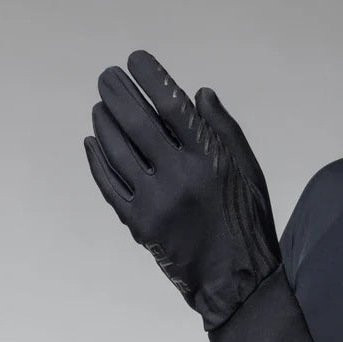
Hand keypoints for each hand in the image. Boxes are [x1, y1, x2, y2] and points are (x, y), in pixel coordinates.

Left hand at [83, 49, 280, 330]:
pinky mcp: (140, 224)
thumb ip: (224, 130)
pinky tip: (93, 142)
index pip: (173, 106)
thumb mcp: (249, 172)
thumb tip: (197, 92)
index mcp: (211, 160)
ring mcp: (156, 203)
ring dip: (104, 123)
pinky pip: (109, 185)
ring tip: (100, 105)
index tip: (136, 59)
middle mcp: (181, 178)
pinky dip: (98, 160)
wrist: (236, 282)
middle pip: (138, 123)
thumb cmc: (247, 222)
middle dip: (118, 94)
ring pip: (117, 151)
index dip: (151, 78)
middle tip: (107, 77)